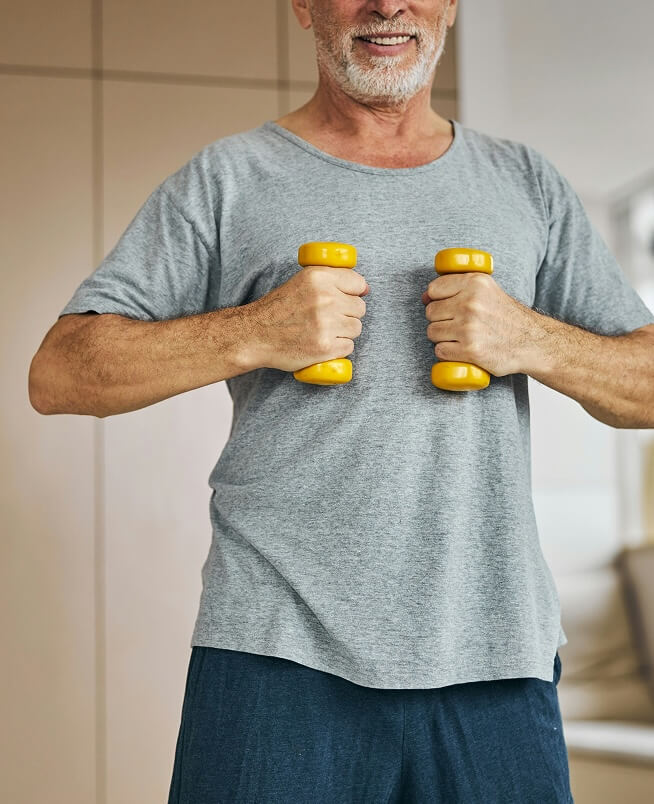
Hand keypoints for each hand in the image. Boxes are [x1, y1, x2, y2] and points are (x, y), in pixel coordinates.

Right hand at [249, 265, 368, 372]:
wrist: (255, 335)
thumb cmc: (279, 309)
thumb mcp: (302, 281)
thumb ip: (331, 279)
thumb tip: (365, 289)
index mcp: (319, 277)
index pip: (358, 283)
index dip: (352, 293)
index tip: (343, 299)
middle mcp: (325, 298)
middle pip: (359, 308)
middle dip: (347, 314)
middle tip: (326, 319)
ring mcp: (326, 324)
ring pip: (356, 328)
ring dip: (344, 332)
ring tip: (322, 331)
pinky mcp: (326, 347)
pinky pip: (348, 347)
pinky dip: (338, 349)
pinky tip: (321, 344)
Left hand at [421, 273, 535, 376]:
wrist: (532, 342)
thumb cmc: (506, 317)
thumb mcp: (487, 290)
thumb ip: (459, 287)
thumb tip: (425, 297)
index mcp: (475, 283)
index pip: (434, 289)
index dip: (436, 300)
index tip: (447, 307)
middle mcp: (471, 303)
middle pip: (430, 312)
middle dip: (440, 320)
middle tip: (458, 325)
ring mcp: (469, 328)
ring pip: (432, 332)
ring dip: (442, 338)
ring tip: (461, 337)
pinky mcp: (470, 350)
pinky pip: (440, 351)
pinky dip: (448, 353)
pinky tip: (462, 350)